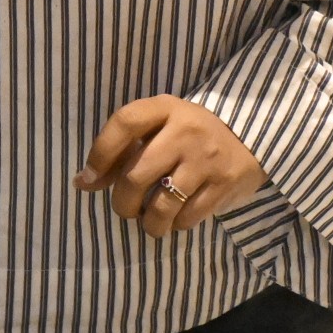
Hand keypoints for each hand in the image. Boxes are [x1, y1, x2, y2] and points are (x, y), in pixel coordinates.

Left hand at [77, 94, 266, 238]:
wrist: (251, 137)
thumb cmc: (190, 135)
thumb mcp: (160, 128)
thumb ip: (123, 151)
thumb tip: (82, 182)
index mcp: (165, 108)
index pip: (124, 123)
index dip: (100, 154)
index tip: (89, 179)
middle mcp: (185, 130)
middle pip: (137, 174)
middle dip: (122, 202)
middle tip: (125, 209)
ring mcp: (206, 158)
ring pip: (162, 204)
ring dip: (149, 222)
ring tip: (149, 222)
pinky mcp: (224, 184)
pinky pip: (188, 216)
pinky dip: (175, 224)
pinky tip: (176, 218)